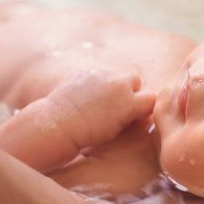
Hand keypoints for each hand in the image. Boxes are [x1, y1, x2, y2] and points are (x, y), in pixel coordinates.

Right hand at [0, 71, 154, 171]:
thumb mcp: (65, 104)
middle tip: (128, 119)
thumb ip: (78, 102)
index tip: (112, 111)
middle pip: (132, 80)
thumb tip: (79, 115)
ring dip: (141, 107)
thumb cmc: (53, 123)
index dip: (117, 95)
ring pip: (144, 91)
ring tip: (135, 125)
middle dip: (132, 96)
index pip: (114, 79)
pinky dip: (147, 115)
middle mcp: (107, 76)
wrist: (55, 125)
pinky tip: (140, 128)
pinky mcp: (128, 103)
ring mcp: (119, 88)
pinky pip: (150, 104)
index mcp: (90, 75)